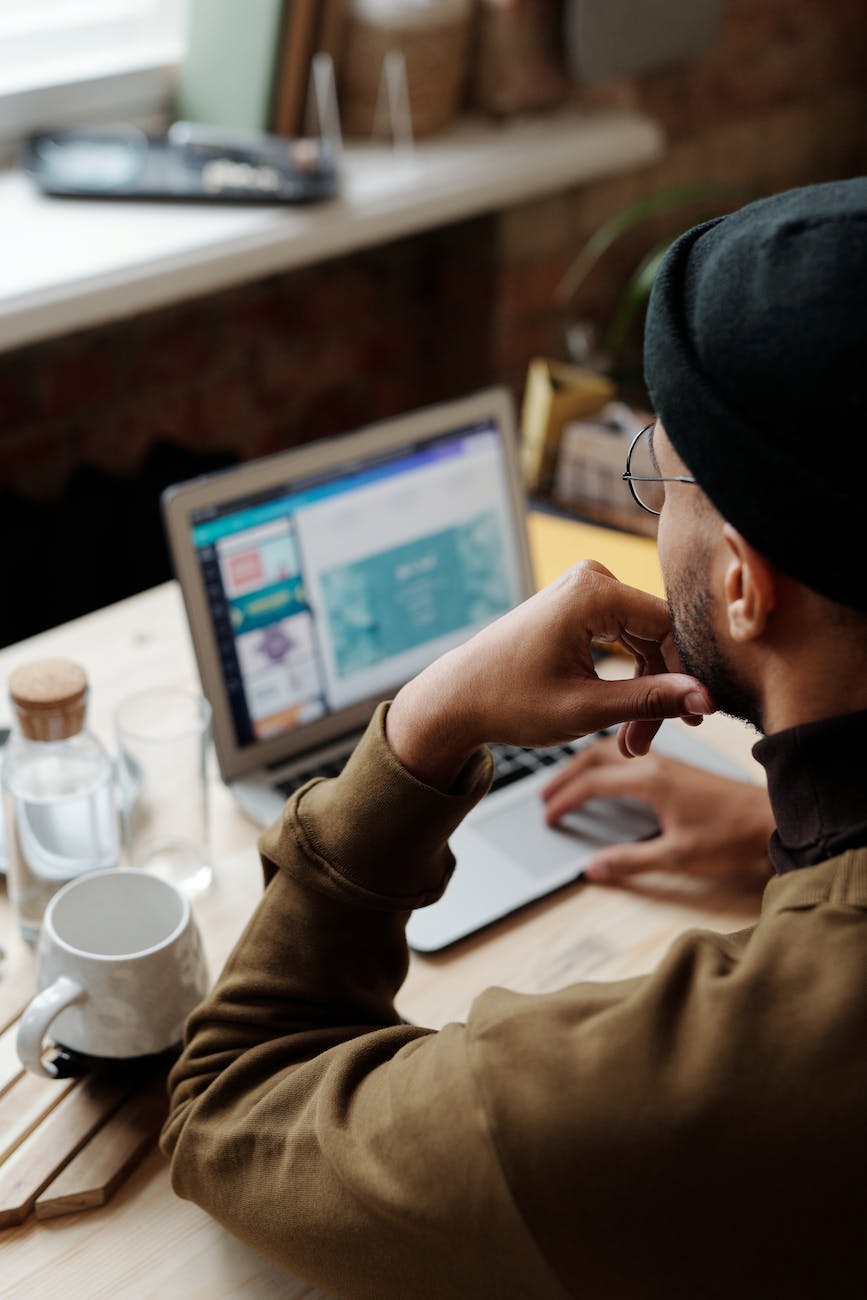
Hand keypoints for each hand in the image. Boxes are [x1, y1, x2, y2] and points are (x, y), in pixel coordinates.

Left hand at [386, 561, 713, 790]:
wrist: (457, 698)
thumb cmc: (509, 702)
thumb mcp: (585, 708)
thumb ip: (650, 701)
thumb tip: (707, 698)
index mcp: (594, 592)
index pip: (669, 629)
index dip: (687, 676)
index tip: (695, 721)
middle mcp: (592, 579)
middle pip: (658, 636)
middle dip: (659, 692)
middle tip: (644, 744)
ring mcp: (584, 589)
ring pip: (644, 641)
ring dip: (643, 691)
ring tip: (630, 741)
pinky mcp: (579, 605)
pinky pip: (624, 638)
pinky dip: (626, 678)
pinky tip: (623, 718)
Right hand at [542, 735, 774, 885]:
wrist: (775, 821)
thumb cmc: (732, 839)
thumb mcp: (677, 857)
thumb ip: (631, 860)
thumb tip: (591, 869)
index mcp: (650, 780)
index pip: (592, 783)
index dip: (565, 799)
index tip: (548, 816)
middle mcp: (657, 763)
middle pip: (596, 756)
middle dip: (567, 774)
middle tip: (544, 794)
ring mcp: (669, 762)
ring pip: (614, 749)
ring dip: (586, 762)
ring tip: (568, 780)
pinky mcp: (680, 767)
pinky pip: (632, 753)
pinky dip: (609, 760)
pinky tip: (610, 774)